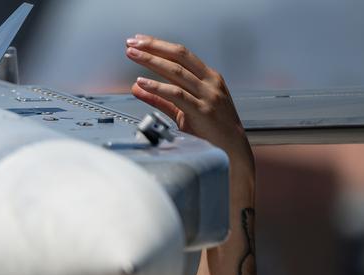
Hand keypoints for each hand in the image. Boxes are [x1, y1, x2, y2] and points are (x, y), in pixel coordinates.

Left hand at [126, 35, 252, 173]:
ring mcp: (207, 94)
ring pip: (176, 71)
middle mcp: (209, 81)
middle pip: (178, 56)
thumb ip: (160, 98)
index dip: (159, 45)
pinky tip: (143, 82)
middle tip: (132, 43)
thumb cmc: (211, 126)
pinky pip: (177, 94)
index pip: (181, 54)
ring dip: (151, 61)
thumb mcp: (182, 109)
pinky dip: (157, 87)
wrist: (231, 145)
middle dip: (153, 47)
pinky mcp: (202, 110)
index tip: (140, 40)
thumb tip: (137, 87)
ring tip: (133, 56)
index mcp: (208, 76)